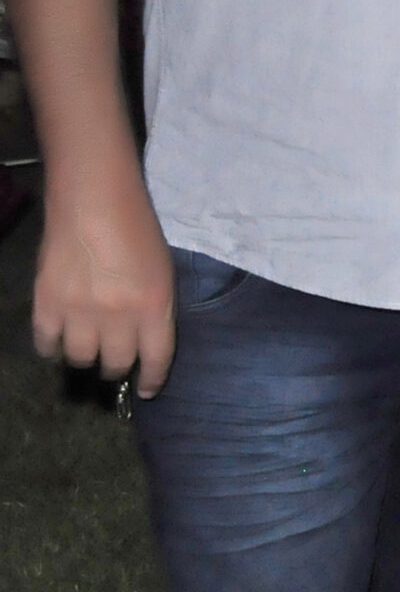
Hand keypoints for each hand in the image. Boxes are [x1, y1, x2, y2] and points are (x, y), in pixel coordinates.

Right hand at [31, 189, 174, 398]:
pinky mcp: (46, 303)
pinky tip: (57, 344)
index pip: (156, 359)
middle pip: (115, 364)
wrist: (93, 201)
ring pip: (80, 358)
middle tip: (114, 367)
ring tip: (87, 351)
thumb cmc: (137, 229)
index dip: (152, 380)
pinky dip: (52, 349)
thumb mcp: (161, 272)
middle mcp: (118, 316)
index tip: (147, 390)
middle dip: (117, 370)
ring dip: (85, 360)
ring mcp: (78, 312)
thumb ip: (154, 308)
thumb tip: (143, 342)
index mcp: (154, 306)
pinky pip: (46, 343)